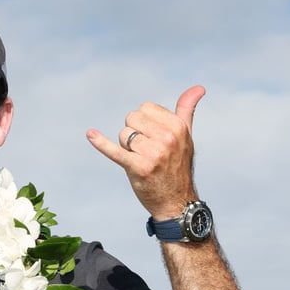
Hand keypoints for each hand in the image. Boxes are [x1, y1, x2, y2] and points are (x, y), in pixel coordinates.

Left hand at [86, 85, 204, 219]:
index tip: (154, 138)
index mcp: (178, 126)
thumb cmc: (178, 166)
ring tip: (142, 161)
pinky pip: (115, 151)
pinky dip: (101, 143)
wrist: (176, 202)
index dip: (144, 123)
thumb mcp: (186, 136)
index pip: (145, 108)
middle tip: (147, 152)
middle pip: (132, 119)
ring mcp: (153, 153)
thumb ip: (187, 110)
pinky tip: (90, 134)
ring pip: (123, 135)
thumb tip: (198, 87)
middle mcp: (167, 138)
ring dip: (127, 148)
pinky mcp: (138, 168)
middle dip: (134, 133)